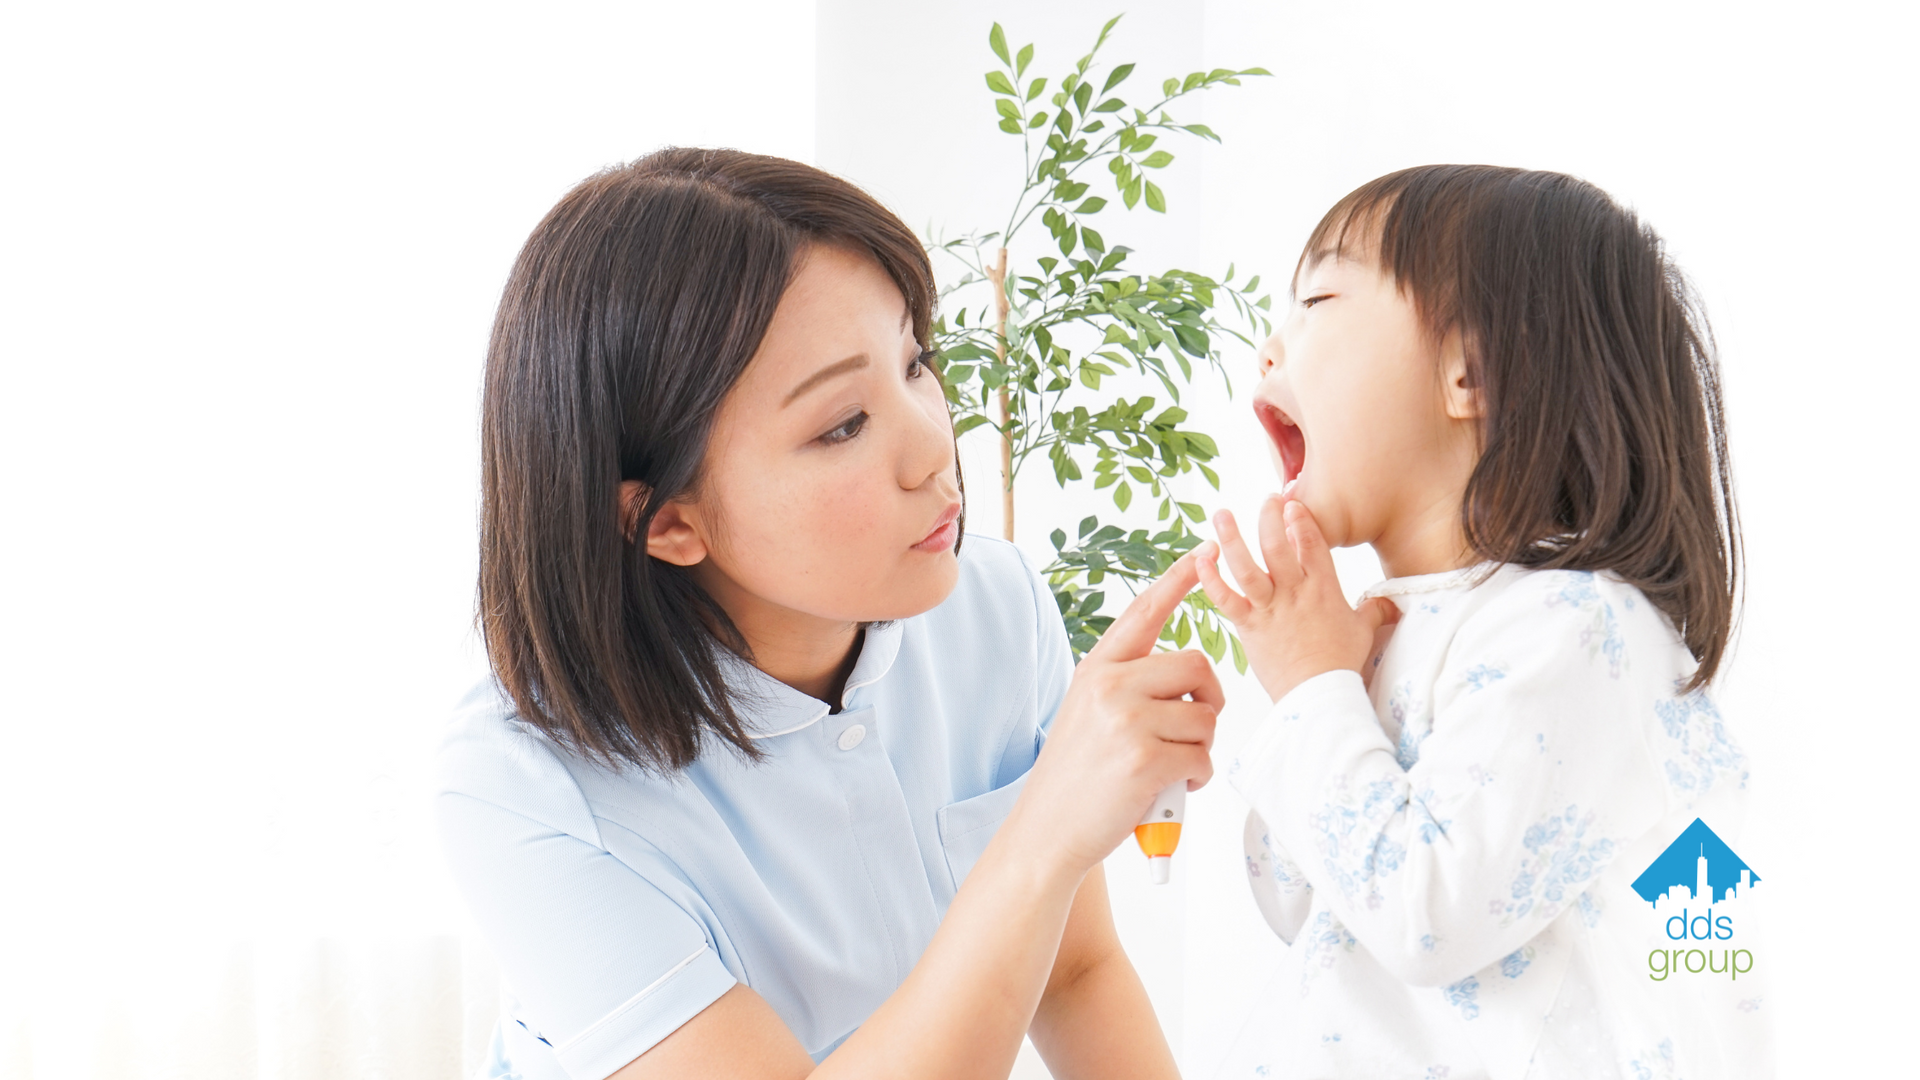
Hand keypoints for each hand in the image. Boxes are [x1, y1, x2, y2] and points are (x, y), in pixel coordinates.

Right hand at [1009, 554, 1224, 875]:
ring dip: (1201, 749)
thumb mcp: (1088, 713)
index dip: (1178, 579)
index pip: (1145, 612)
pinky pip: (1202, 756)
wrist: (1046, 831)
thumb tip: (1187, 680)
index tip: (1205, 549)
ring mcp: (1126, 719)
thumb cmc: (1077, 778)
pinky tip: (1172, 789)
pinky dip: (1197, 778)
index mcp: (1097, 668)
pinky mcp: (1144, 758)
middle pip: (1198, 666)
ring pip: (1206, 717)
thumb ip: (1127, 687)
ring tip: (1171, 769)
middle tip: (1191, 733)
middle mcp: (1109, 684)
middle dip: (1208, 702)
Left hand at [1195, 497, 1399, 702]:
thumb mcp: (1363, 632)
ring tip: (1220, 514)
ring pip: (1247, 566)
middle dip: (1269, 517)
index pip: (1313, 542)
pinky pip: (1225, 599)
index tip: (1292, 502)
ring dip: (1231, 538)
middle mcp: (1294, 592)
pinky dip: (1210, 579)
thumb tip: (1391, 603)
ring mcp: (1270, 608)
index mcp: (1323, 588)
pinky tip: (1200, 560)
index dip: (1301, 519)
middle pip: (1277, 545)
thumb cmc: (1341, 664)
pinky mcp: (1249, 627)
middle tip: (1265, 499)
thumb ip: (1374, 611)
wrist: (1319, 695)